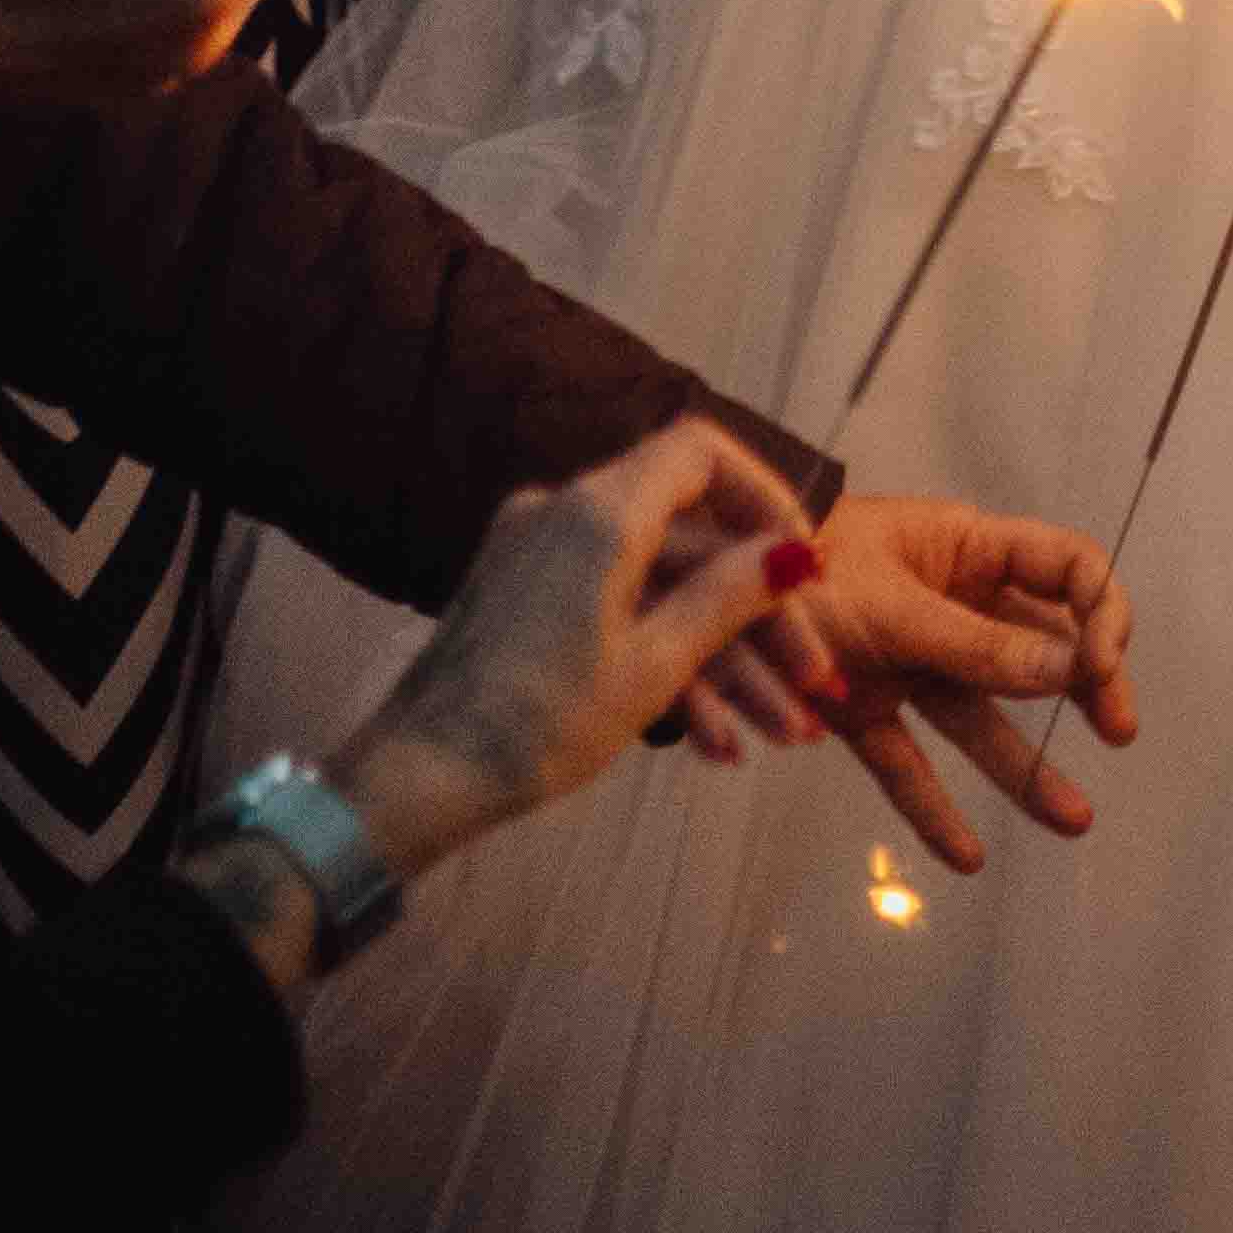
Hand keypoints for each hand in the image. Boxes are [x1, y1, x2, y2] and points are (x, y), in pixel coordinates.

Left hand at [325, 423, 835, 892]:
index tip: (806, 557)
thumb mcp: (652, 666)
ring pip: (658, 589)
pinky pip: (613, 611)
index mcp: (599, 510)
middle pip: (689, 538)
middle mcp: (567, 512)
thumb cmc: (538, 724)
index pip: (701, 451)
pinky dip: (664, 663)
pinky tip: (713, 744)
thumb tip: (793, 549)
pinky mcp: (524, 598)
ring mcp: (541, 555)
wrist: (416, 781)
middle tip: (815, 683)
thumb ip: (728, 597)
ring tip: (781, 735)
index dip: (764, 494)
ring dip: (724, 660)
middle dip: (759, 616)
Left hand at [686, 490, 1136, 874]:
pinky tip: (967, 857)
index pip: (1064, 568)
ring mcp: (908, 660)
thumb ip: (977, 643)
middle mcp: (949, 602)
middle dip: (1085, 686)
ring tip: (1076, 822)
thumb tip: (1073, 669)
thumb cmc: (799, 562)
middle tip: (1118, 730)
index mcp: (966, 547)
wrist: (702, 584)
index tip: (1102, 665)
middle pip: (1037, 647)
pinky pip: (910, 763)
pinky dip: (934, 809)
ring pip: (982, 717)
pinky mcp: (863, 710)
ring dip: (1027, 766)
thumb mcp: (891, 601)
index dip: (1098, 610)